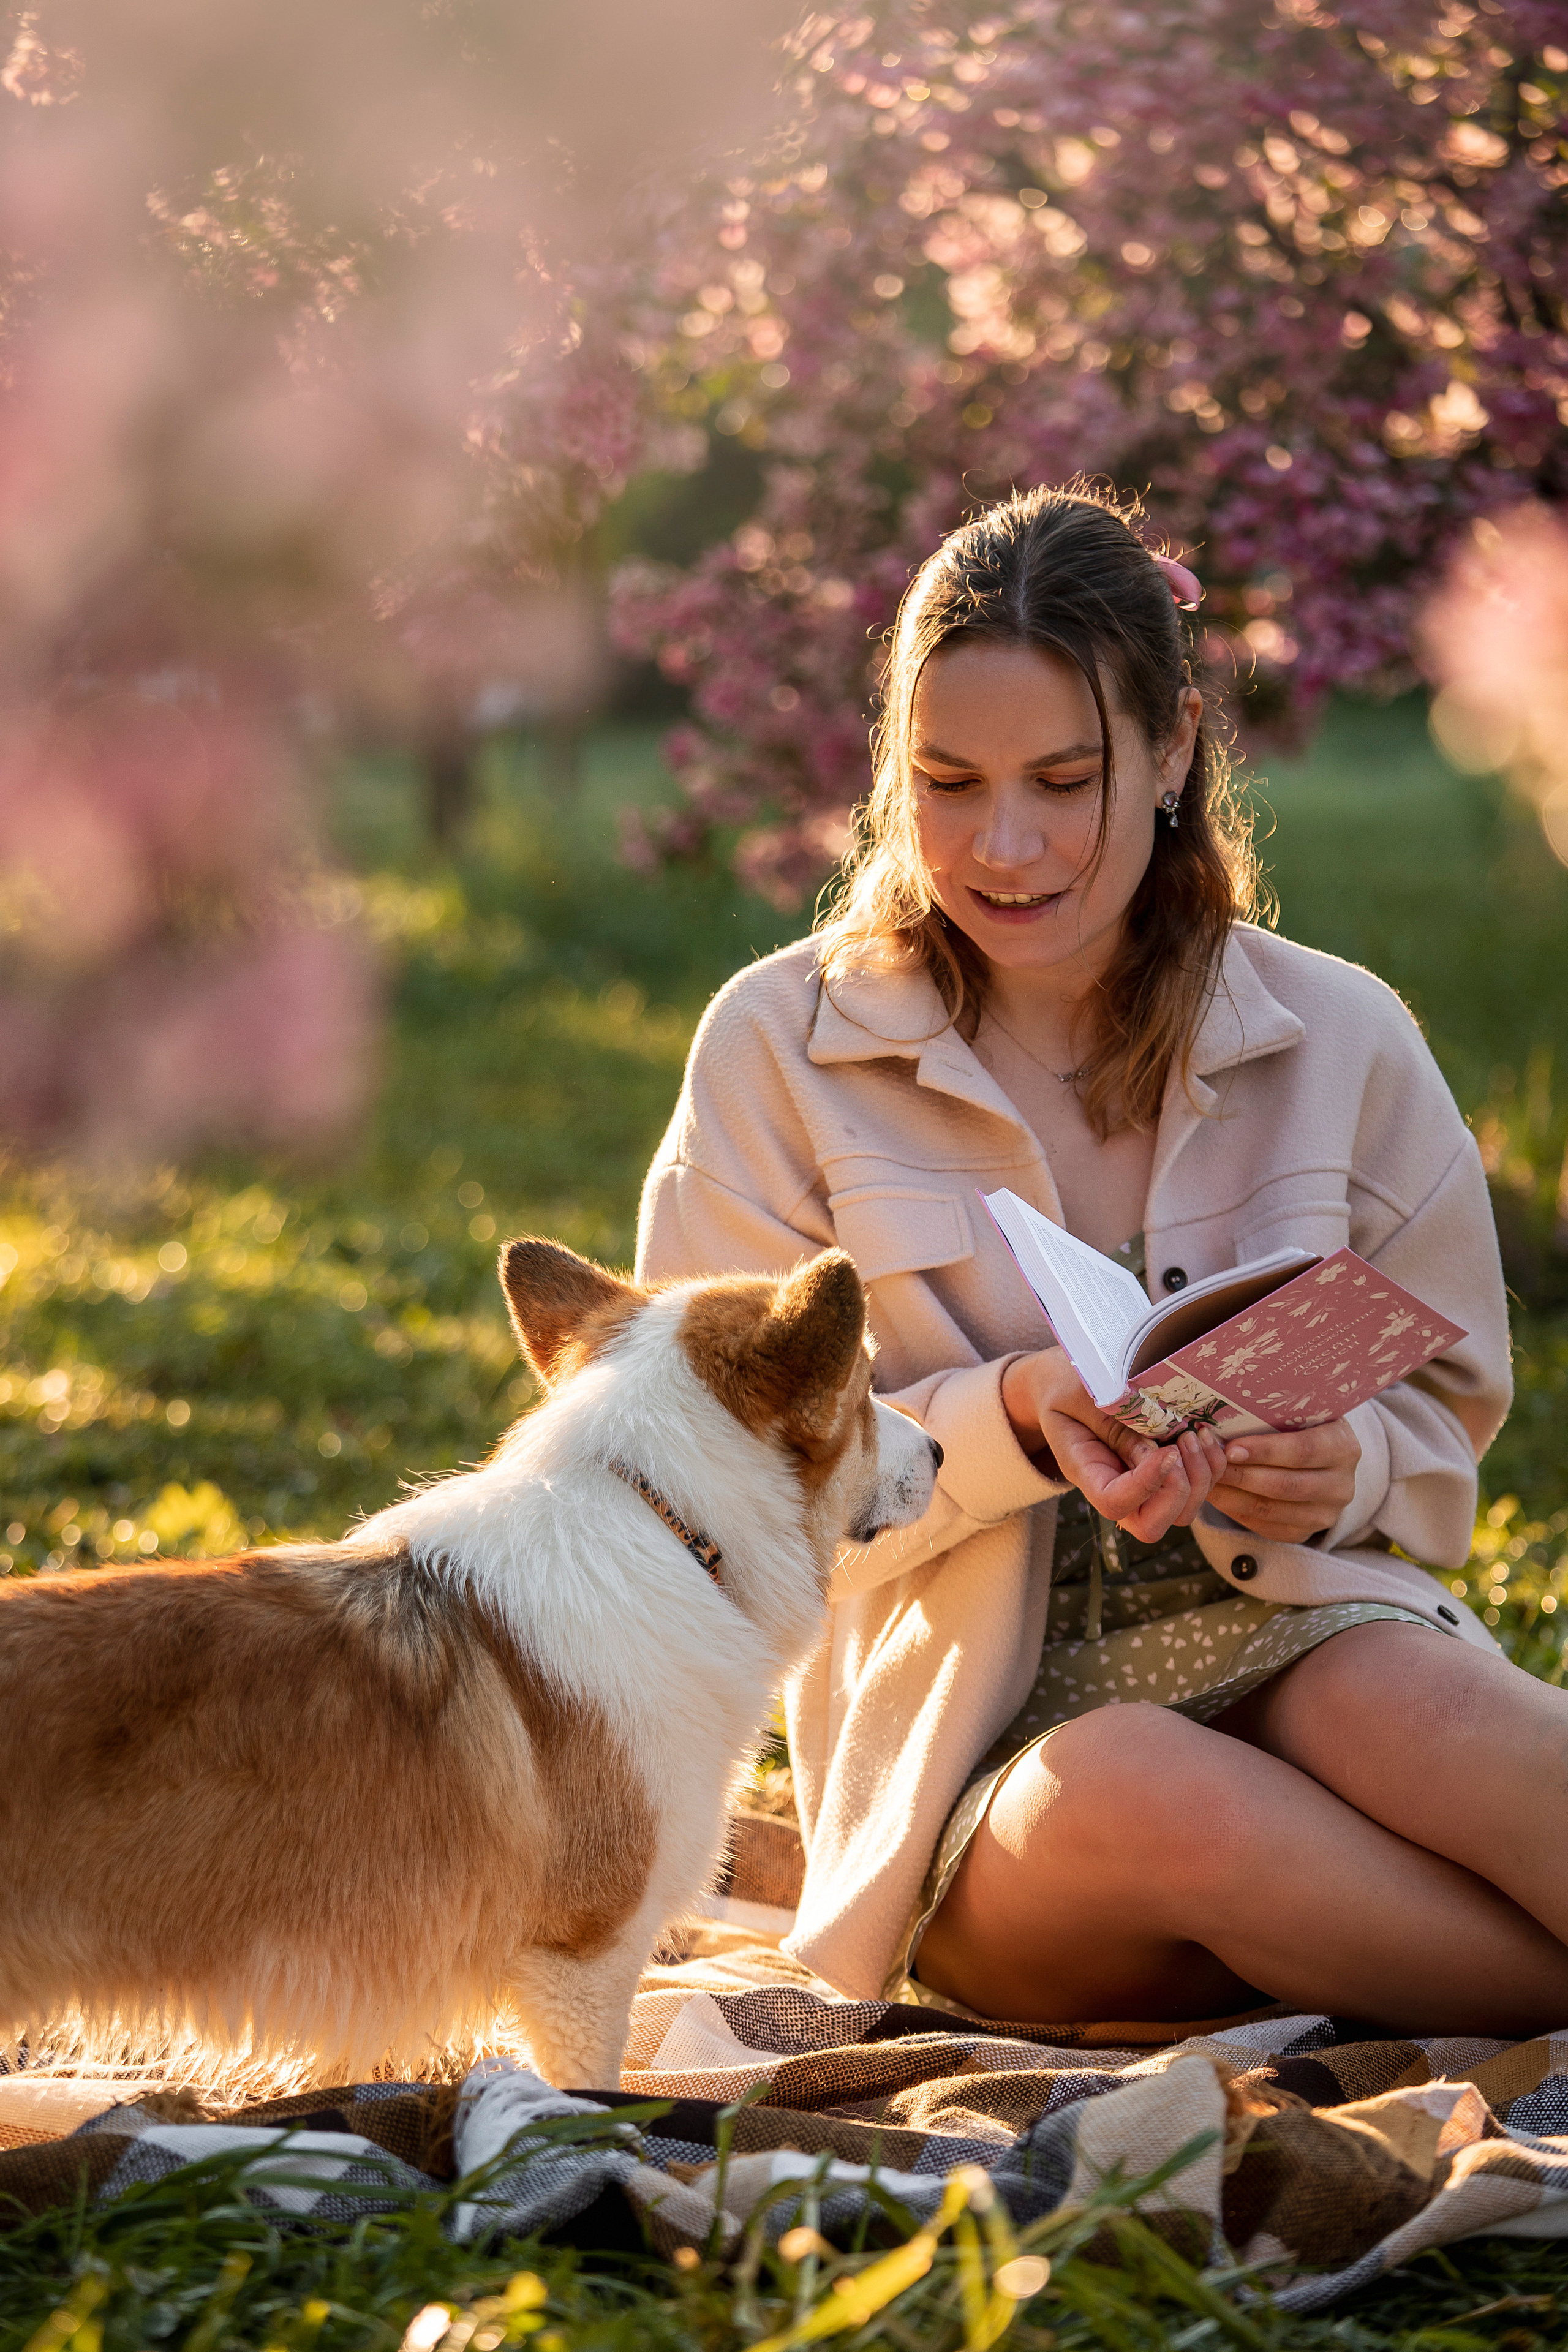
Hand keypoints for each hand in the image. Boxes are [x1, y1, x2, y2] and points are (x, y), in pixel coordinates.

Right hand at [1001, 1347, 1229, 1544]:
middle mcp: (1115, 1489)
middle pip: (1152, 1526)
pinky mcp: (1164, 1473)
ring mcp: (1141, 1486)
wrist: (1064, 1382)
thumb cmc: (1067, 1384)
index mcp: (1086, 1471)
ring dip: (1201, 1478)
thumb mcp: (1080, 1396)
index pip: (1115, 1503)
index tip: (1167, 1450)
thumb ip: (1112, 1425)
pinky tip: (1205, 1434)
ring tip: (1196, 1434)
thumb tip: (1153, 1451)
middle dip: (1179, 1490)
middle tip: (1183, 1441)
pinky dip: (1211, 1467)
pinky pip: (1197, 1490)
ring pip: (1181, 1513)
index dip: (1147, 1485)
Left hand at [1209, 1419, 1361, 1543]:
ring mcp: (1325, 1514)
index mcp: (1343, 1447)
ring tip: (1206, 1480)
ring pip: (1271, 1510)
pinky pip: (1265, 1526)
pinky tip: (1217, 1495)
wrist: (1323, 1458)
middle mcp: (1341, 1485)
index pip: (1302, 1451)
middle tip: (1209, 1465)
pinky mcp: (1305, 1532)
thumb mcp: (1299, 1413)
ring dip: (1233, 1495)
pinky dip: (1236, 1511)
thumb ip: (1273, 1415)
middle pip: (1285, 1485)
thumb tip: (1222, 1419)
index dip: (1265, 1451)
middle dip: (1242, 1475)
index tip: (1231, 1448)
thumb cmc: (1303, 1427)